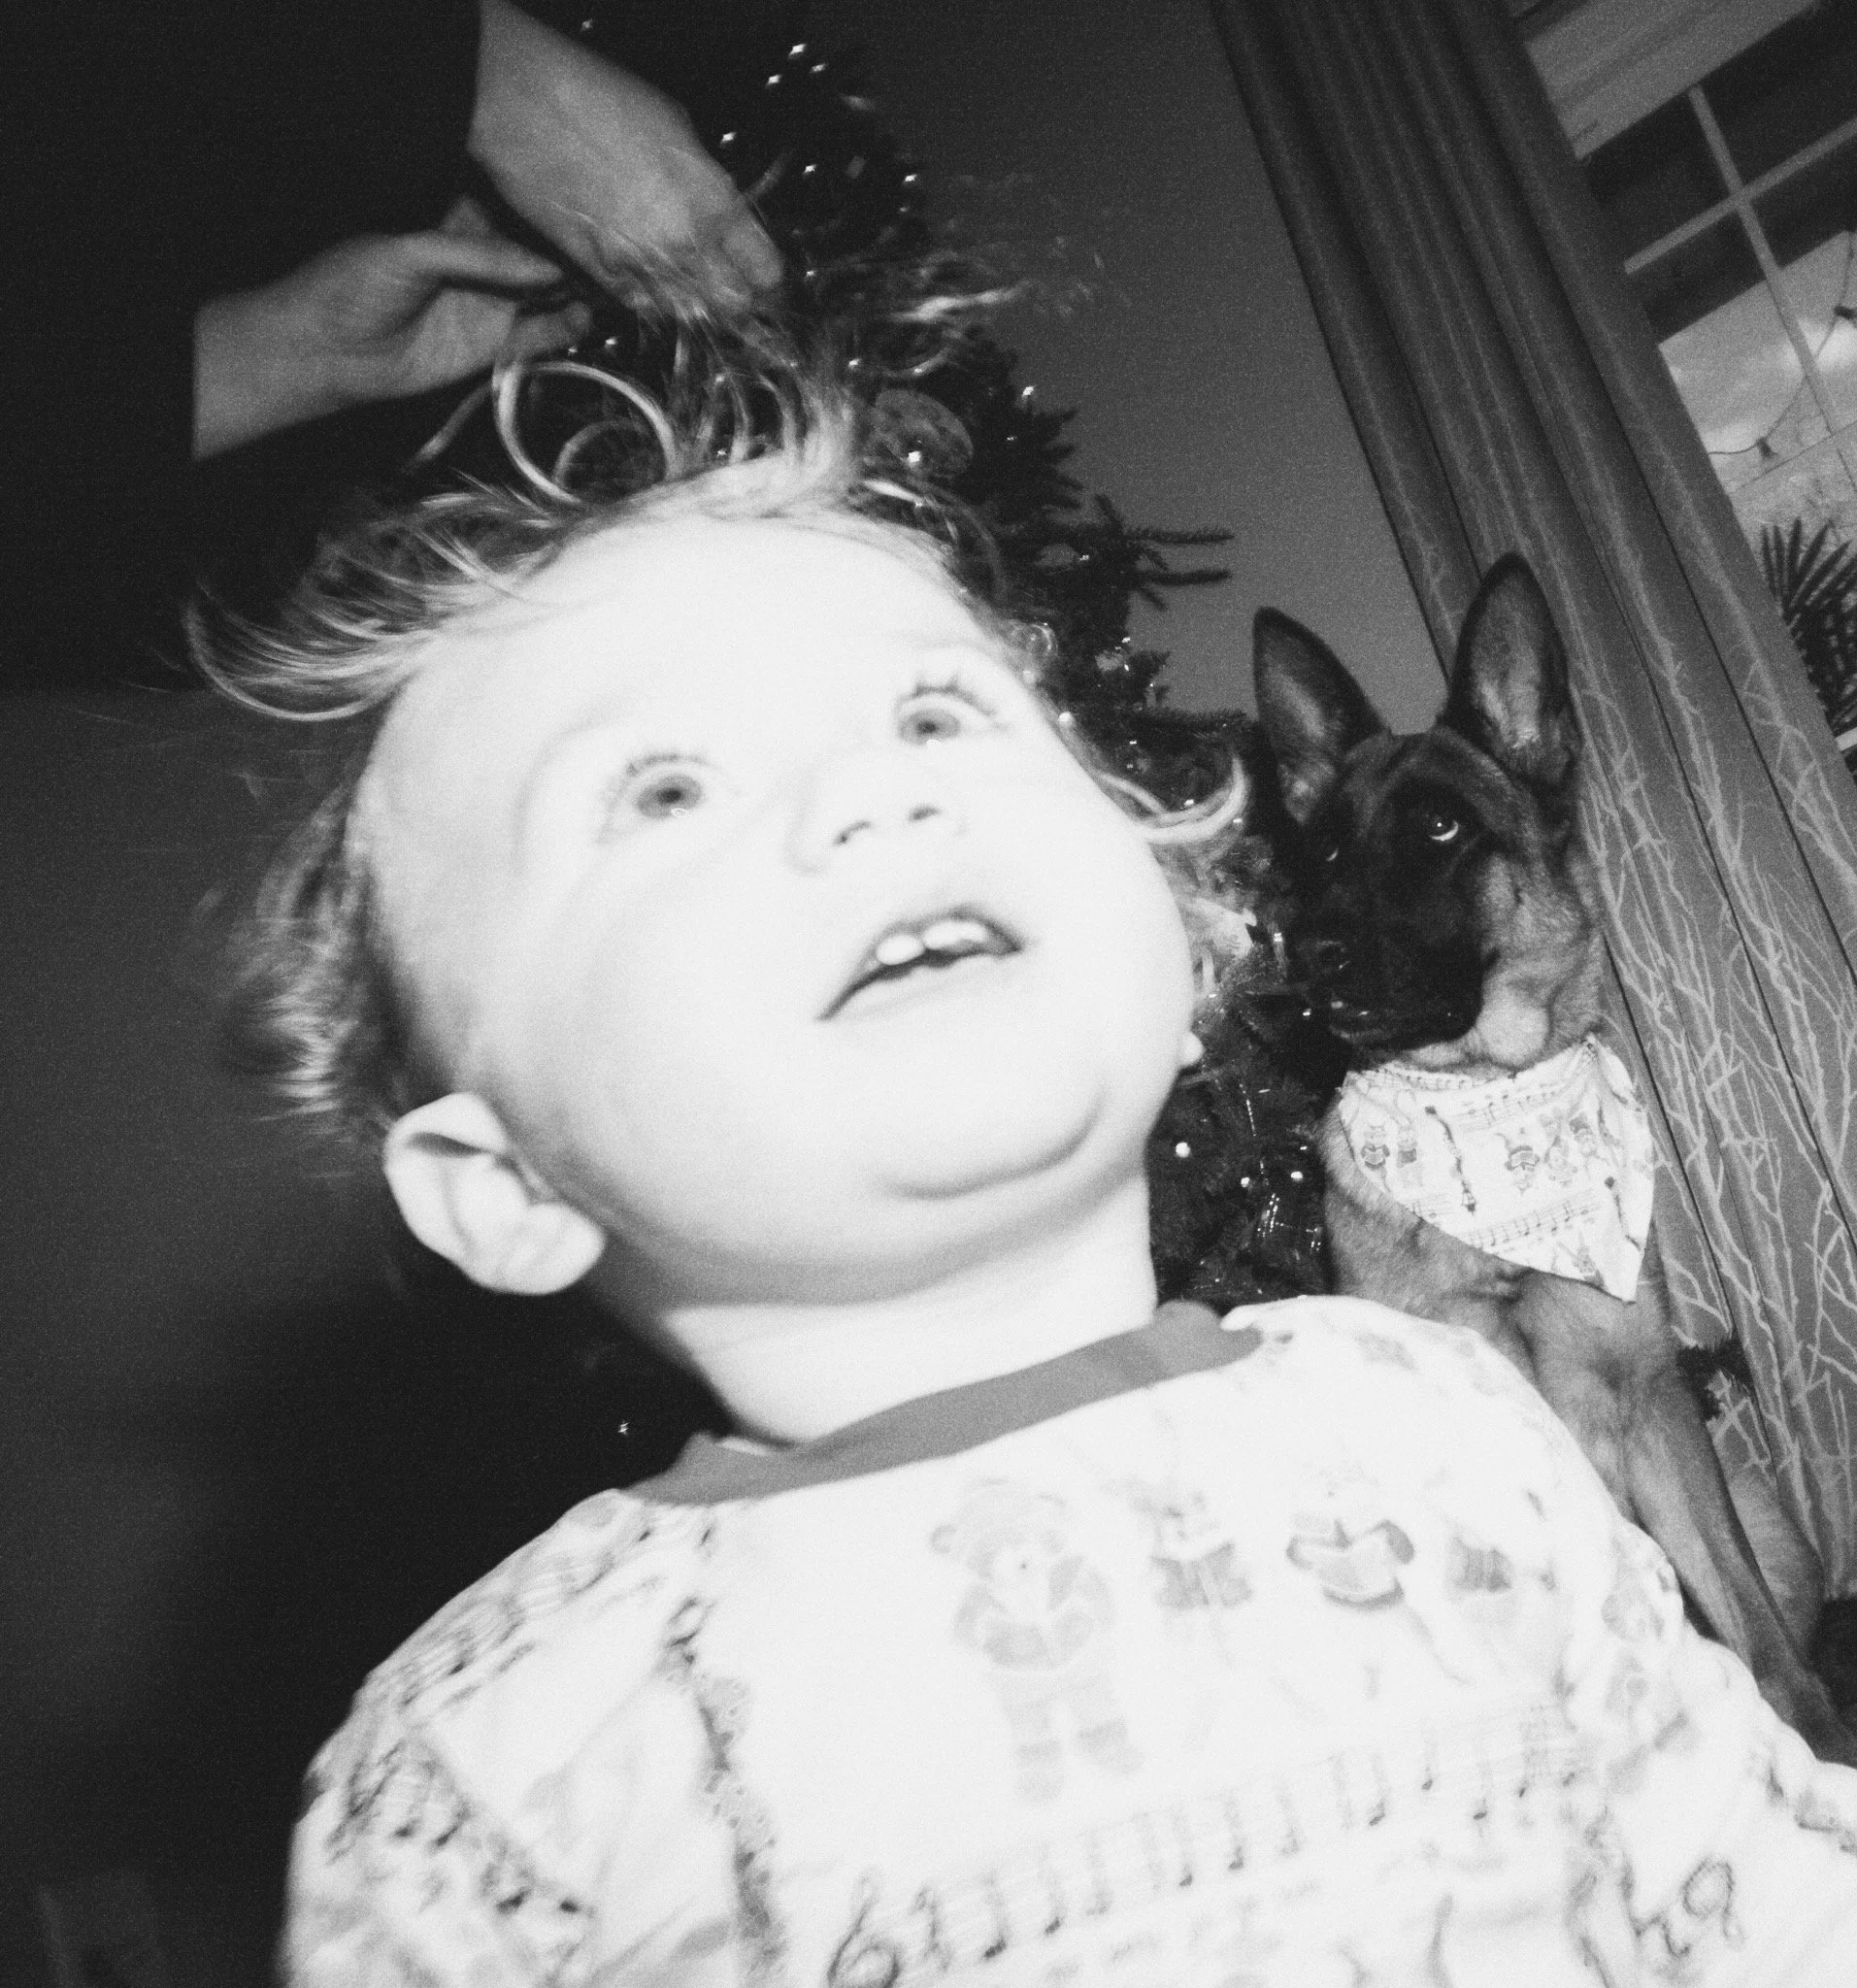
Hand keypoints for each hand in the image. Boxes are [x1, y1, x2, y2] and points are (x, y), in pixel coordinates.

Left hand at [194, 200, 591, 458]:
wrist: (330, 351)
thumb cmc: (354, 285)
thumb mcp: (413, 252)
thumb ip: (480, 256)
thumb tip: (544, 266)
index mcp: (459, 221)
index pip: (513, 208)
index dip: (547, 207)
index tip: (586, 204)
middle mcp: (484, 261)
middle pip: (540, 252)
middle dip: (573, 251)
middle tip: (613, 249)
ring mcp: (492, 303)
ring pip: (547, 294)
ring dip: (578, 290)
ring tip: (612, 284)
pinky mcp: (494, 345)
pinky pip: (538, 335)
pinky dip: (565, 329)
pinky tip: (587, 317)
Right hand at [469, 0, 779, 310]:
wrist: (525, 107)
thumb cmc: (599, 100)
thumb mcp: (676, 129)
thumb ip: (704, 181)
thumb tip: (716, 209)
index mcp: (712, 200)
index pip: (765, 270)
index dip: (769, 280)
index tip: (767, 281)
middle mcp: (683, 243)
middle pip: (733, 306)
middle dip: (741, 305)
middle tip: (739, 298)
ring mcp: (641, 266)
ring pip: (689, 316)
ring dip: (698, 310)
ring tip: (697, 295)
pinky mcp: (600, 277)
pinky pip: (642, 309)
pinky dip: (654, 305)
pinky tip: (655, 288)